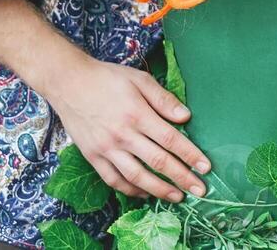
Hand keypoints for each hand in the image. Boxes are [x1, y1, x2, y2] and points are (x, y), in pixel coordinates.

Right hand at [42, 54, 210, 201]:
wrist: (69, 83)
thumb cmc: (108, 78)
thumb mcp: (140, 80)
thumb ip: (164, 99)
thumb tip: (186, 117)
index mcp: (137, 114)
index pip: (171, 140)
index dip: (190, 156)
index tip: (206, 167)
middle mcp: (122, 135)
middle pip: (158, 162)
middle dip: (182, 178)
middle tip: (200, 191)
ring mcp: (106, 149)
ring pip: (136, 176)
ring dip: (159, 190)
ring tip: (177, 197)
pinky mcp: (92, 157)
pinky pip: (113, 179)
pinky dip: (130, 190)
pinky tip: (145, 193)